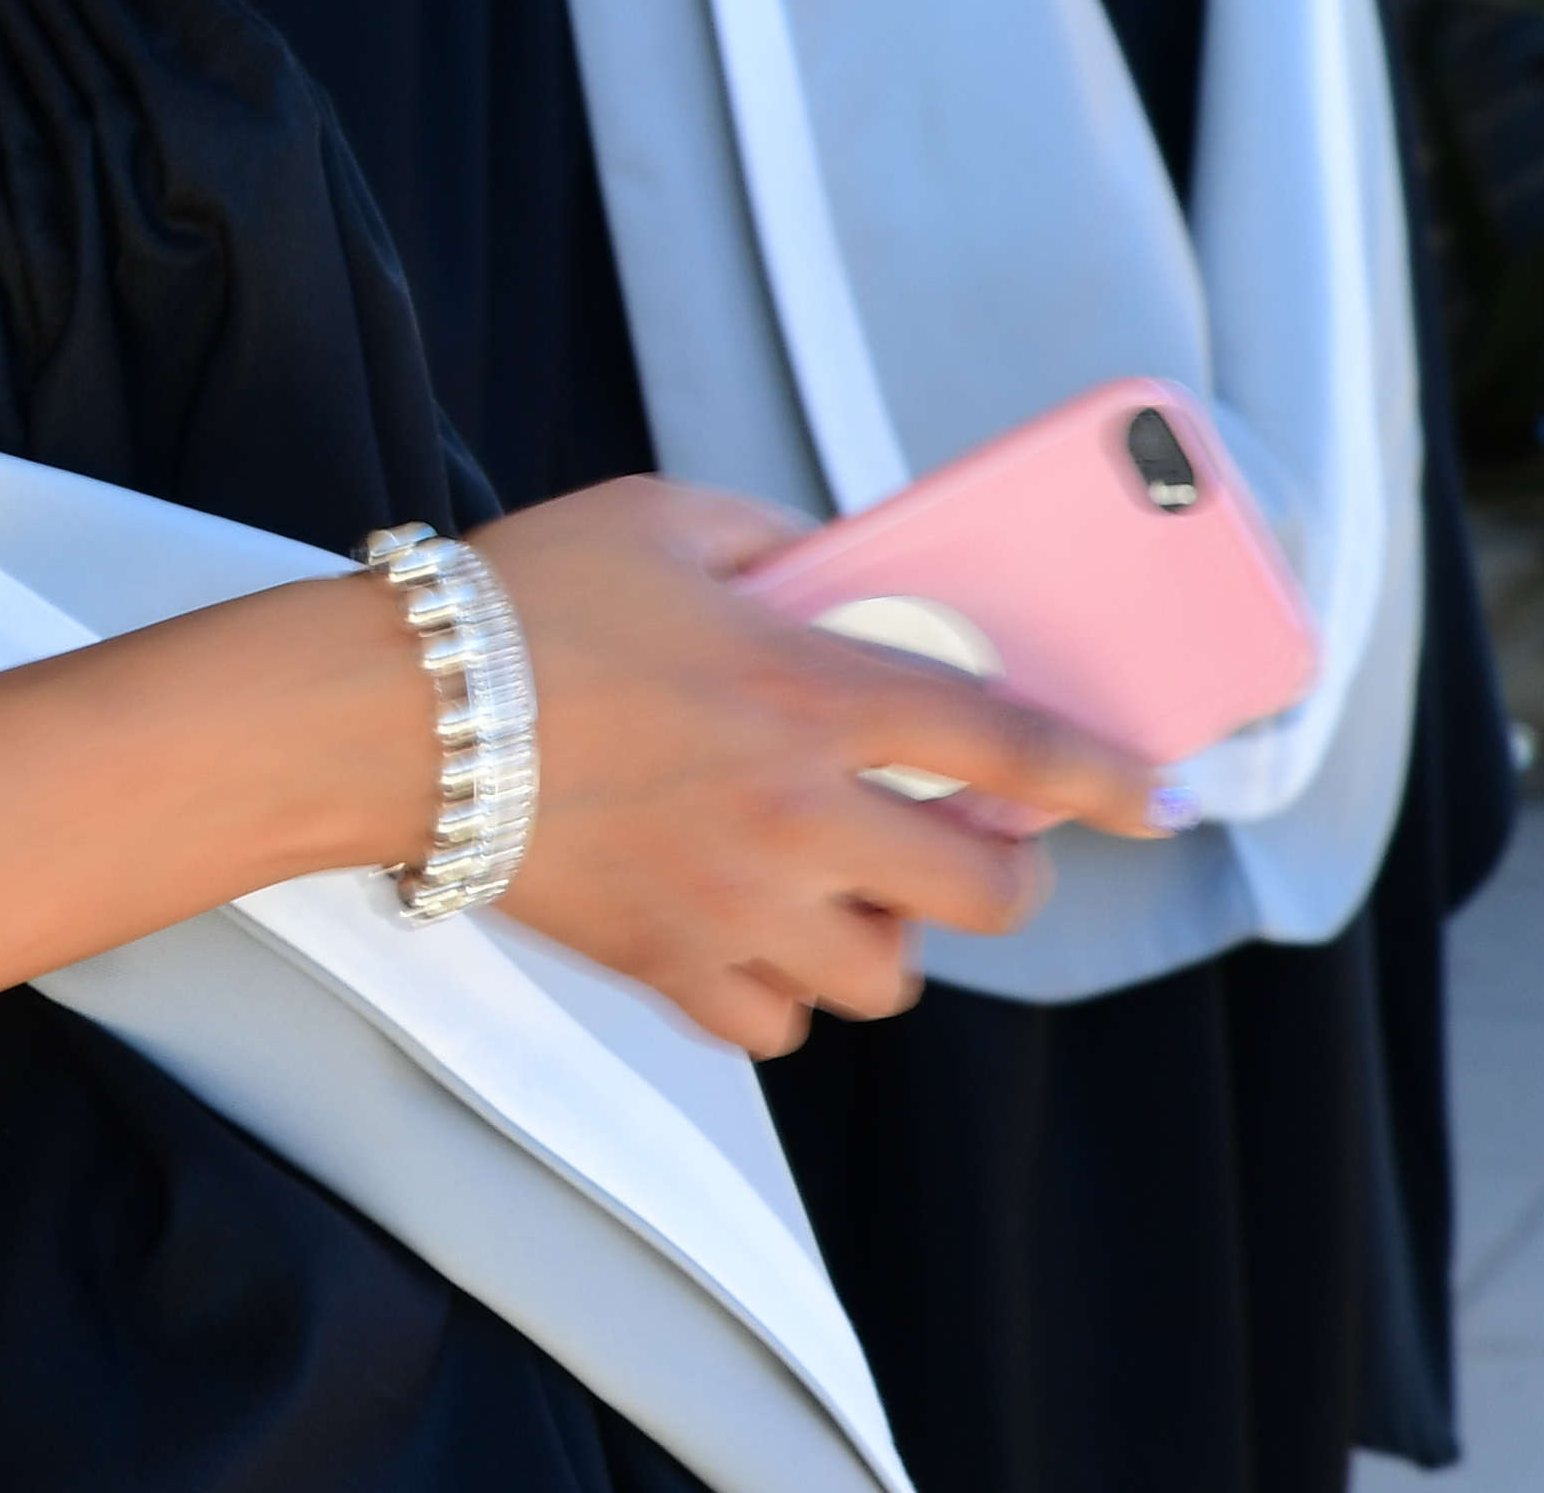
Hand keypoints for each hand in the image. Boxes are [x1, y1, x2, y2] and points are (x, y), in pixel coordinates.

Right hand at [474, 477, 1163, 1055]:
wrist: (388, 714)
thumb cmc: (518, 603)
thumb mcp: (665, 519)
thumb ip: (780, 539)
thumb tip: (846, 567)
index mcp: (810, 693)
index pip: (1014, 749)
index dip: (1107, 779)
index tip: (1156, 799)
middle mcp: (796, 813)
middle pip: (981, 897)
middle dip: (996, 876)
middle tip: (957, 842)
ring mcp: (734, 903)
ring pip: (886, 979)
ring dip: (884, 937)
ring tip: (838, 889)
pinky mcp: (664, 964)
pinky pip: (776, 1025)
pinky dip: (781, 993)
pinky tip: (750, 933)